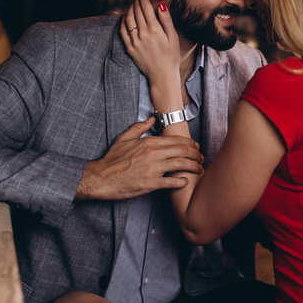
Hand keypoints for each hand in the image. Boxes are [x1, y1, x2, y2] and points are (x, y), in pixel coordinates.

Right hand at [75, 118, 203, 200]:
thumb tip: (151, 118)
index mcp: (148, 142)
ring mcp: (153, 169)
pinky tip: (186, 181)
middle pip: (182, 151)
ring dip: (193, 166)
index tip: (196, 146)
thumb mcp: (124, 138)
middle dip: (196, 153)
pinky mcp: (150, 184)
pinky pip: (171, 182)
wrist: (101, 178)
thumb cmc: (112, 159)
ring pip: (181, 165)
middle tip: (202, 157)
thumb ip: (140, 127)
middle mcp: (153, 154)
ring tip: (199, 168)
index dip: (190, 143)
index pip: (175, 140)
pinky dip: (181, 182)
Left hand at [120, 0, 179, 87]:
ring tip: (132, 1)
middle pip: (137, 10)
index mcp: (154, 29)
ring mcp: (134, 41)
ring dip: (130, 8)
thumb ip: (166, 20)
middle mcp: (142, 33)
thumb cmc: (171, 56)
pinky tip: (124, 16)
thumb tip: (160, 5)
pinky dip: (122, 22)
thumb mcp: (173, 37)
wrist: (162, 76)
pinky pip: (123, 31)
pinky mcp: (130, 48)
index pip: (146, 7)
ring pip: (129, 19)